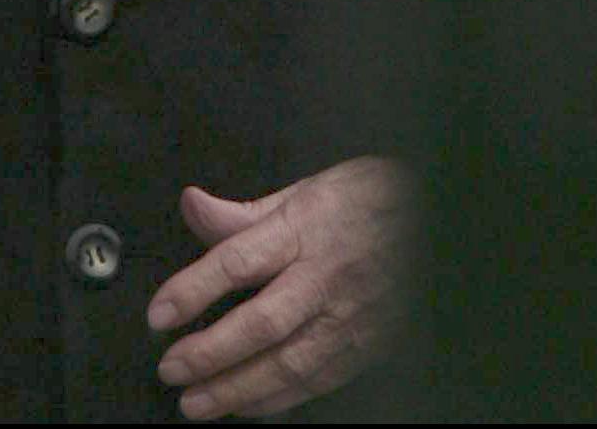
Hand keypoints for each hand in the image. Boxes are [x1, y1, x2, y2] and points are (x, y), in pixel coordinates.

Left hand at [148, 155, 412, 419]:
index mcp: (302, 231)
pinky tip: (247, 406)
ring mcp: (349, 318)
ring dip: (238, 389)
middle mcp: (324, 279)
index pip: (237, 263)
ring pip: (289, 363)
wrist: (438, 222)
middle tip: (170, 369)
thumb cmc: (367, 201)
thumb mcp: (304, 190)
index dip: (192, 290)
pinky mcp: (368, 346)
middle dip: (210, 353)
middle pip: (260, 324)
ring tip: (196, 402)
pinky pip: (318, 379)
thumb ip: (242, 211)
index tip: (158, 315)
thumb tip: (191, 205)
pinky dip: (279, 398)